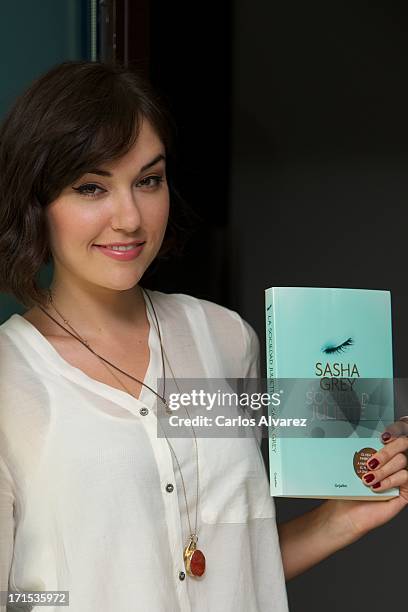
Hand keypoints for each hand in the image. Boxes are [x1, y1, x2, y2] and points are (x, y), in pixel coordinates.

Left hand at [323, 420, 407, 541]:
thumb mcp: (353, 465)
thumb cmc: (348, 490)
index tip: (383, 436)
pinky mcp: (405, 493)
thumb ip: (363, 449)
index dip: (395, 429)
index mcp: (383, 453)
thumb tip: (363, 432)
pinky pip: (406, 478)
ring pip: (403, 461)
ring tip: (367, 479)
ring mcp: (400, 478)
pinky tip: (376, 487)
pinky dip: (390, 480)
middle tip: (370, 462)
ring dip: (383, 469)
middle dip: (386, 452)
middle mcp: (394, 464)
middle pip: (403, 445)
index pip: (397, 434)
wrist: (346, 513)